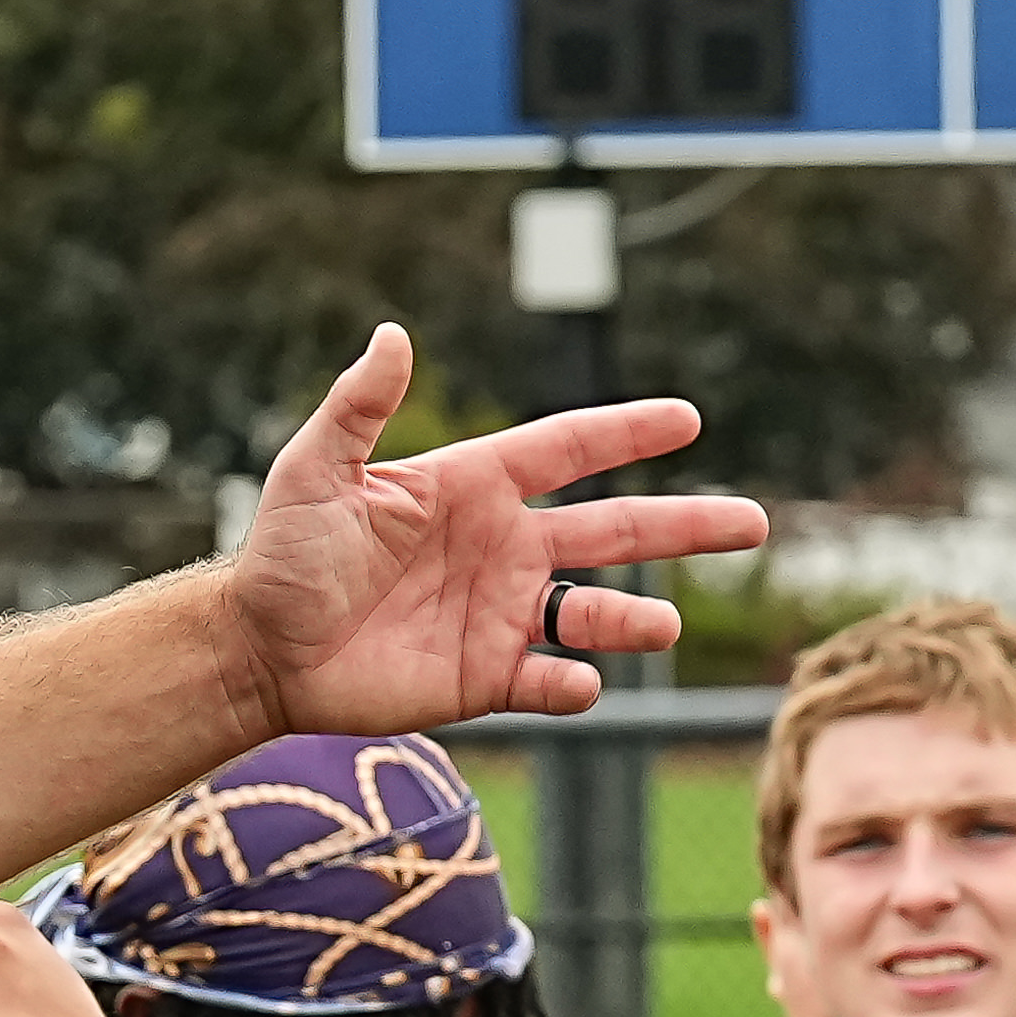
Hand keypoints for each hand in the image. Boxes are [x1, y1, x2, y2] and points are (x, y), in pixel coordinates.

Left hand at [218, 328, 768, 730]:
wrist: (260, 649)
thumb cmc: (284, 552)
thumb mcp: (315, 470)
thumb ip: (359, 409)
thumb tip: (394, 334)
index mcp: (475, 487)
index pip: (568, 449)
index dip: (626, 432)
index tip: (687, 419)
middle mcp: (504, 547)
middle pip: (616, 530)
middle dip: (685, 525)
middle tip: (755, 522)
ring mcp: (501, 614)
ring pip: (595, 612)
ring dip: (633, 620)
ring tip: (661, 626)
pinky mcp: (488, 678)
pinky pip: (549, 679)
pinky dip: (573, 682)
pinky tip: (579, 681)